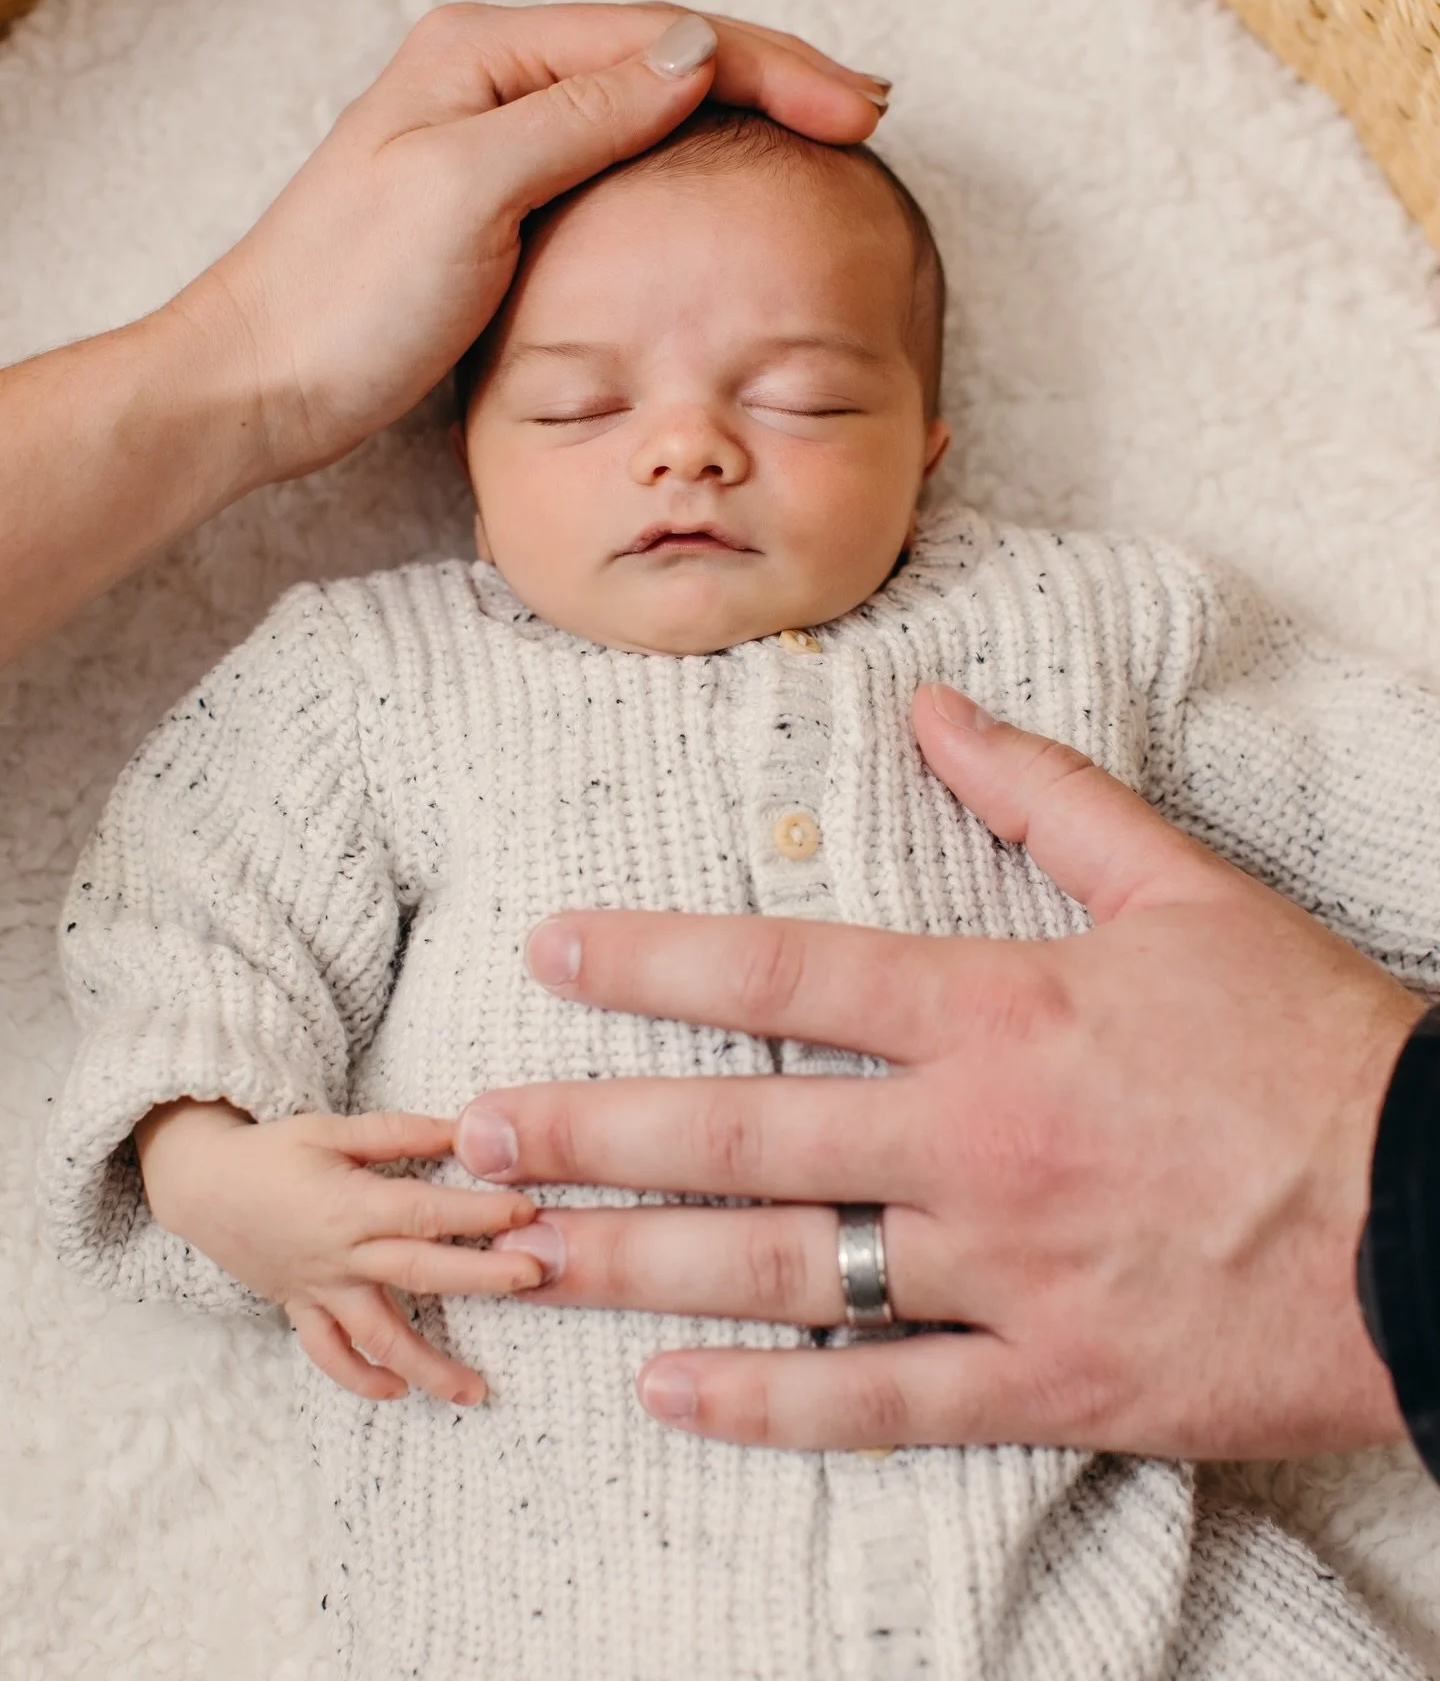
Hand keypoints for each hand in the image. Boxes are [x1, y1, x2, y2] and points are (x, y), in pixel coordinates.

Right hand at [137, 1100, 542, 1403]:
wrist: (200, 1187)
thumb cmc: (272, 1152)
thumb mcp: (332, 1129)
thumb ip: (398, 1133)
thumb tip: (463, 1129)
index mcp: (349, 1205)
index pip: (425, 1212)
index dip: (478, 1214)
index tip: (527, 1213)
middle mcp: (338, 1255)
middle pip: (418, 1273)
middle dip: (481, 1279)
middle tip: (534, 1279)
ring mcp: (319, 1289)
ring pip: (377, 1336)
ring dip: (426, 1366)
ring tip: (473, 1392)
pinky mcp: (301, 1308)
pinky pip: (330, 1354)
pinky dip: (361, 1377)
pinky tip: (398, 1391)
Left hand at [170, 2, 886, 486]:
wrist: (264, 384)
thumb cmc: (345, 295)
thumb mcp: (467, 190)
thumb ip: (580, 116)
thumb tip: (694, 54)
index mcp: (486, 53)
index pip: (661, 38)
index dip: (769, 68)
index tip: (855, 111)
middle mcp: (495, 77)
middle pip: (663, 56)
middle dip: (771, 79)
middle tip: (866, 113)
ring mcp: (497, 138)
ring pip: (646, 106)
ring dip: (739, 116)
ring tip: (824, 138)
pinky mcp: (499, 201)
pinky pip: (617, 160)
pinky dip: (688, 164)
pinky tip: (728, 186)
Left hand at [454, 686, 1418, 1458]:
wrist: (1439, 1216)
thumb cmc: (1306, 1045)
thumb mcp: (1183, 890)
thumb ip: (1043, 794)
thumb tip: (932, 708)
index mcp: (1002, 1010)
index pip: (789, 969)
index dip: (655, 958)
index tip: (551, 952)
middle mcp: (976, 1140)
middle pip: (746, 1130)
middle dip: (595, 1130)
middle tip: (473, 1136)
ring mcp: (1004, 1270)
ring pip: (782, 1271)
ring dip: (637, 1263)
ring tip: (520, 1256)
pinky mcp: (1047, 1381)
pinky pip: (881, 1403)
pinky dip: (769, 1408)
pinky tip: (667, 1395)